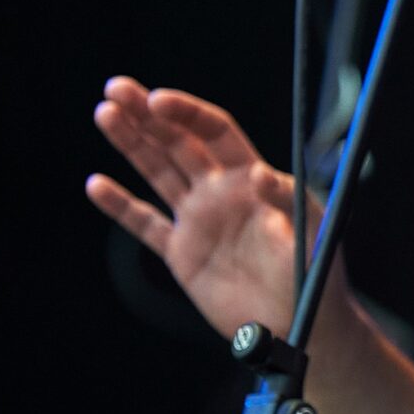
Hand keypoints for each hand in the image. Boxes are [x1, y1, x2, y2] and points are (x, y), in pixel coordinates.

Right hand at [86, 77, 342, 344]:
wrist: (301, 324)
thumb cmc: (316, 274)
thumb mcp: (312, 233)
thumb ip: (290, 202)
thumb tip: (262, 175)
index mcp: (252, 178)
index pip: (214, 133)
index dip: (186, 113)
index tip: (157, 99)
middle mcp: (221, 192)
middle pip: (178, 142)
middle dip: (147, 115)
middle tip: (115, 89)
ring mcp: (199, 221)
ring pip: (157, 172)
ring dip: (131, 143)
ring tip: (104, 113)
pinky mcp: (182, 254)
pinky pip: (145, 224)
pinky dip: (120, 206)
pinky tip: (96, 184)